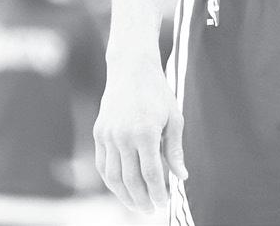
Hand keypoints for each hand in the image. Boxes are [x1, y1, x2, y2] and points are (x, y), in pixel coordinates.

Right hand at [93, 62, 187, 213]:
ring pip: (112, 176)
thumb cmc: (158, 93)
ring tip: (136, 205)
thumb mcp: (174, 118)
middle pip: (130, 180)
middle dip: (142, 199)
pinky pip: (102, 165)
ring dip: (124, 195)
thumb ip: (175, 150)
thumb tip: (181, 177)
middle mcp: (123, 136)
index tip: (164, 203)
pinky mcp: (98, 133)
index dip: (157, 192)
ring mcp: (107, 135)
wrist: (131, 69)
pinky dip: (110, 180)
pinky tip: (121, 188)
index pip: (150, 174)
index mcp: (145, 133)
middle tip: (151, 210)